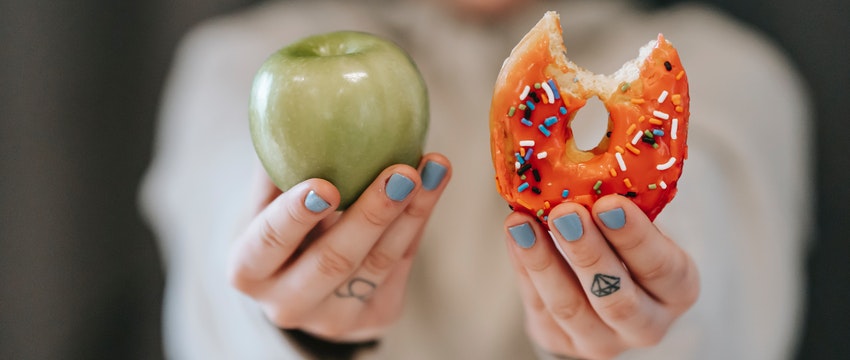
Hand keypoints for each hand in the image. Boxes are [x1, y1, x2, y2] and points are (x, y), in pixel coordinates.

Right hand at [228, 153, 450, 342]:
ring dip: (411, 212)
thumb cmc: (279, 224)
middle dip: (371, 215)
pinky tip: (434, 183)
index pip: (268, 244)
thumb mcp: (265, 201)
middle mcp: (287, 304)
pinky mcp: (375, 318)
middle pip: (333, 261)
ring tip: (433, 167)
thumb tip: (294, 100)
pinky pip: (401, 265)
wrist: (301, 282)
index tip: (324, 184)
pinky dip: (418, 221)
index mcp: (248, 270)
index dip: (295, 216)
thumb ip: (277, 164)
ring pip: (377, 264)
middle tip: (401, 171)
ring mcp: (333, 319)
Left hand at [504, 195, 699, 358]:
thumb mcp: (639, 223)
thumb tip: (587, 157)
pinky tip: (515, 233)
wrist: (606, 285)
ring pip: (570, 308)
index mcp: (677, 290)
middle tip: (565, 213)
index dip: (635, 238)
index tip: (609, 203)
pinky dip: (524, 266)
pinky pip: (538, 305)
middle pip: (616, 299)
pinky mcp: (559, 342)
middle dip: (588, 253)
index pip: (662, 268)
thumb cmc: (626, 240)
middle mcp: (646, 325)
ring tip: (523, 222)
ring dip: (543, 262)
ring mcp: (601, 341)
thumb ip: (622, 205)